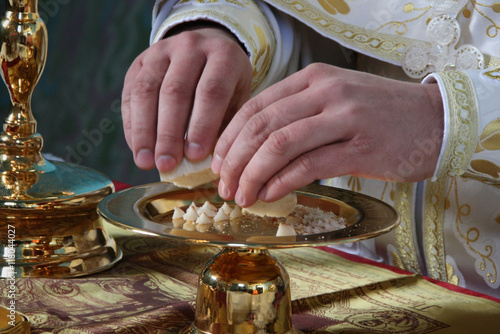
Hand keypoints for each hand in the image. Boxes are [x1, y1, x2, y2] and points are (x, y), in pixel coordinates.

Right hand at [122, 23, 252, 171]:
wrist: (207, 45)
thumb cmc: (227, 82)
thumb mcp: (237, 96)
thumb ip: (225, 124)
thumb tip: (206, 162)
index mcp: (223, 54)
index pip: (211, 91)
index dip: (202, 125)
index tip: (195, 156)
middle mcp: (190, 46)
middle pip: (175, 92)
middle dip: (169, 133)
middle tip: (167, 165)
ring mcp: (162, 51)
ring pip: (147, 91)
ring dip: (145, 131)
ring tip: (147, 162)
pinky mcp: (140, 61)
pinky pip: (130, 93)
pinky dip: (132, 124)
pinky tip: (138, 148)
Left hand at [212, 63, 443, 206]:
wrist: (435, 120)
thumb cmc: (379, 115)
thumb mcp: (334, 101)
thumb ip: (296, 115)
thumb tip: (253, 148)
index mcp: (313, 78)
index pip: (255, 106)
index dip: (229, 137)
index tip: (217, 162)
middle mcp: (325, 92)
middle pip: (261, 126)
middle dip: (234, 160)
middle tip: (223, 185)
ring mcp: (343, 118)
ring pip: (279, 145)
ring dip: (252, 175)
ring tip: (241, 196)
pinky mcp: (360, 148)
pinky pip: (308, 166)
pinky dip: (280, 183)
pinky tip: (267, 195)